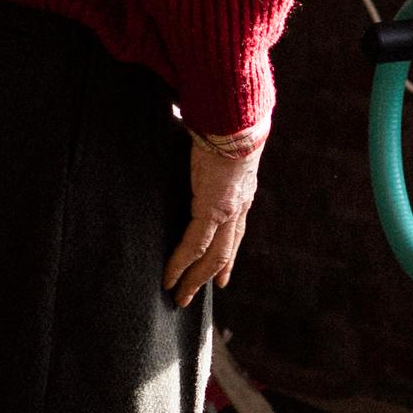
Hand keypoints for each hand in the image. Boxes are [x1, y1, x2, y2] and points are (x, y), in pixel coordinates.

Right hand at [164, 128, 264, 306]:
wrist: (236, 114)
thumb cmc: (224, 118)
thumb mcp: (214, 137)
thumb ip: (199, 140)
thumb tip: (179, 119)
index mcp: (242, 190)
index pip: (236, 231)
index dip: (229, 256)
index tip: (223, 276)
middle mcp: (239, 205)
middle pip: (226, 250)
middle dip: (210, 275)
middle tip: (194, 294)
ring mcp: (228, 210)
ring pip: (213, 256)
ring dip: (195, 279)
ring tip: (180, 297)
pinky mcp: (212, 209)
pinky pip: (195, 244)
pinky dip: (181, 264)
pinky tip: (170, 278)